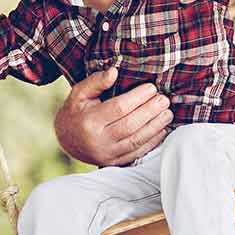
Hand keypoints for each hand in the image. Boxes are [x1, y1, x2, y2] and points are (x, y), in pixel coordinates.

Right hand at [53, 67, 172, 165]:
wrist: (66, 140)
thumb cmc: (76, 112)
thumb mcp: (79, 93)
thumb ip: (96, 82)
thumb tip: (114, 71)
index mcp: (89, 121)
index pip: (119, 108)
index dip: (138, 97)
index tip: (151, 88)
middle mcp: (98, 140)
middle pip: (131, 125)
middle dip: (151, 111)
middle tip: (164, 100)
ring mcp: (107, 154)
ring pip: (137, 140)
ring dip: (155, 126)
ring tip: (167, 113)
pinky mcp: (114, 162)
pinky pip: (137, 153)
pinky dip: (152, 142)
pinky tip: (162, 130)